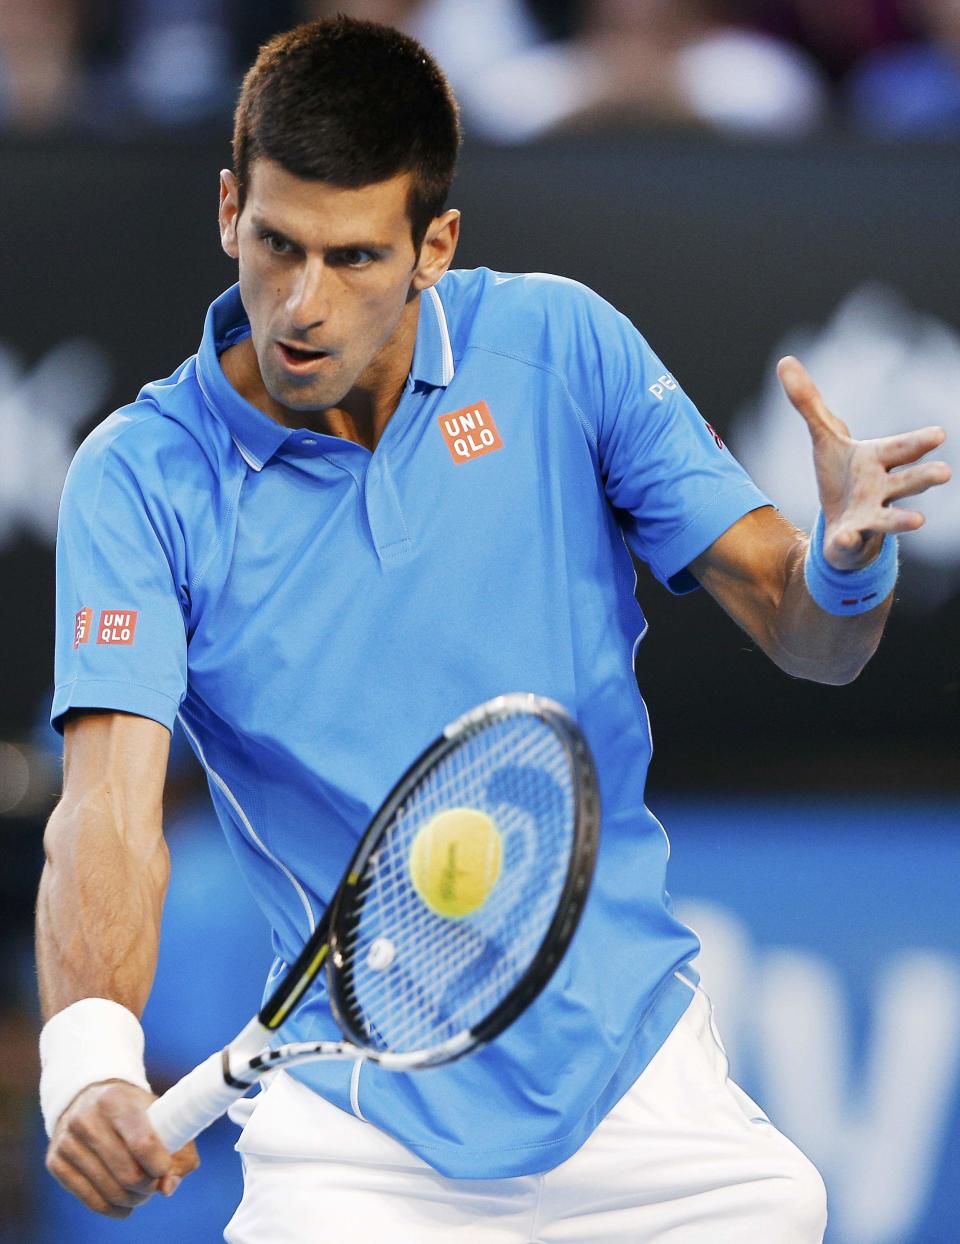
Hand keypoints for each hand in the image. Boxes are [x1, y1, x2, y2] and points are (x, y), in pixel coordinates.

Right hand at [45, 1080, 199, 1218]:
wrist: (89, 1099)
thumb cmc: (134, 1111)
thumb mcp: (160, 1114)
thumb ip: (179, 1149)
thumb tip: (168, 1188)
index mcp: (116, 1100)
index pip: (142, 1143)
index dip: (159, 1165)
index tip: (165, 1169)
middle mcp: (86, 1119)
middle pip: (128, 1173)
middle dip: (148, 1186)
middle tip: (154, 1183)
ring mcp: (67, 1141)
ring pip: (110, 1191)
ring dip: (133, 1199)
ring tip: (141, 1191)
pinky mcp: (55, 1162)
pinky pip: (90, 1201)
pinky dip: (113, 1208)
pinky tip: (123, 1202)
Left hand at [777, 356, 951, 569]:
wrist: (839, 526)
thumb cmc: (841, 477)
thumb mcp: (823, 438)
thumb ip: (808, 403)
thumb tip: (785, 361)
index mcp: (877, 460)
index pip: (900, 448)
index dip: (918, 442)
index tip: (939, 434)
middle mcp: (881, 488)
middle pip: (907, 482)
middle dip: (924, 477)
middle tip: (944, 472)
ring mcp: (870, 517)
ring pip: (889, 519)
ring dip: (902, 520)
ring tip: (918, 522)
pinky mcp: (852, 540)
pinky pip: (851, 542)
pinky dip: (849, 542)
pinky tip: (847, 539)